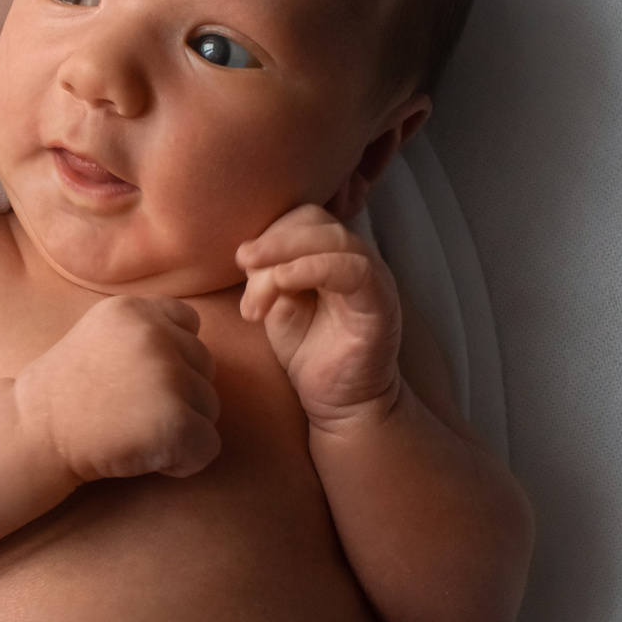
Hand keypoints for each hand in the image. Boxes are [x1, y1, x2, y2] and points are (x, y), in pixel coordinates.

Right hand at [13, 296, 221, 481]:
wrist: (32, 435)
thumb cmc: (68, 393)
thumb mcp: (101, 333)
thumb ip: (147, 329)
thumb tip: (198, 352)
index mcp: (136, 310)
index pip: (190, 326)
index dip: (172, 358)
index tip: (135, 380)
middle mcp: (155, 336)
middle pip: (204, 368)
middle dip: (179, 395)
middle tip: (129, 412)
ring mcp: (167, 378)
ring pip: (209, 407)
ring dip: (180, 427)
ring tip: (133, 431)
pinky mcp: (176, 422)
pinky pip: (207, 446)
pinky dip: (183, 462)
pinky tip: (144, 456)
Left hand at [238, 204, 402, 430]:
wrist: (340, 402)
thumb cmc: (308, 352)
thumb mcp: (278, 305)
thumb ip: (269, 276)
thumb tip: (249, 255)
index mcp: (331, 254)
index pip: (302, 218)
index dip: (270, 231)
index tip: (242, 260)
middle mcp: (356, 258)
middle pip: (315, 220)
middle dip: (273, 239)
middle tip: (242, 262)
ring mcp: (373, 278)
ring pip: (333, 239)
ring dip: (284, 254)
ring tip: (256, 287)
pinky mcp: (380, 304)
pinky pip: (353, 270)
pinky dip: (312, 269)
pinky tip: (282, 285)